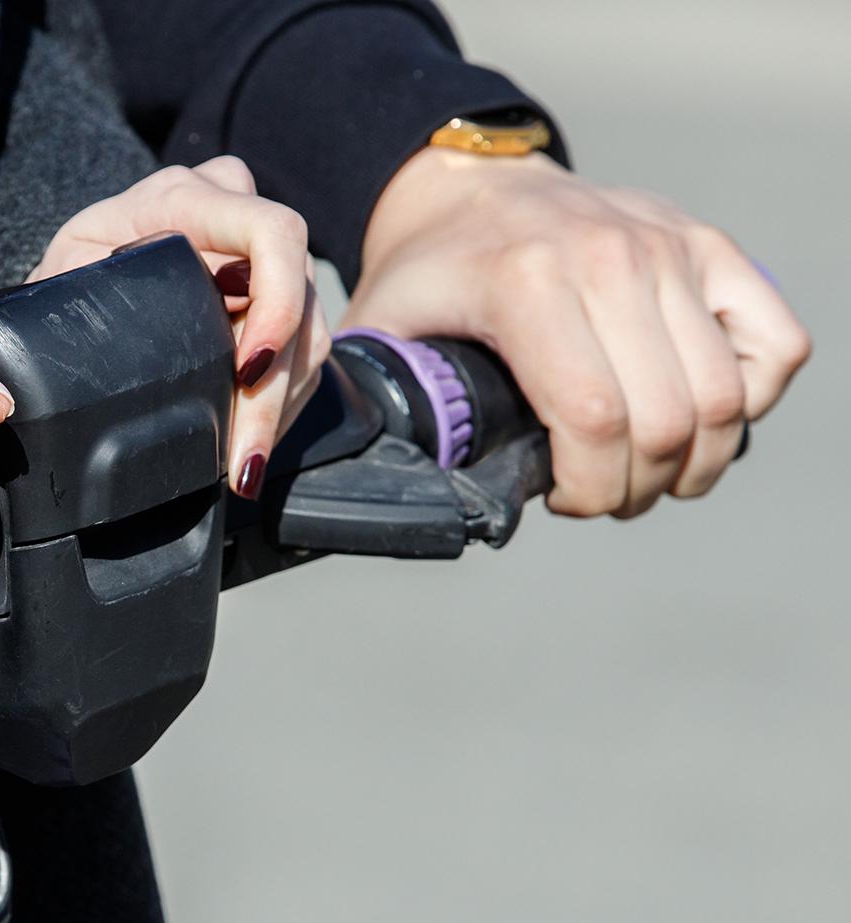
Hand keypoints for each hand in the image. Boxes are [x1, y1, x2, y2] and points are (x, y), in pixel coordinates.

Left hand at [31, 157, 329, 498]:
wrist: (94, 262)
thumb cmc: (73, 270)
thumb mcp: (66, 273)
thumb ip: (87, 289)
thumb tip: (116, 334)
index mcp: (184, 198)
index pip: (270, 231)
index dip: (277, 301)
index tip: (249, 369)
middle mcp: (238, 213)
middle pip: (296, 297)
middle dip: (271, 389)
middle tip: (242, 458)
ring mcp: (267, 251)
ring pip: (308, 332)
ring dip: (280, 407)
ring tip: (244, 465)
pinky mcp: (280, 290)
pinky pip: (306, 348)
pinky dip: (283, 400)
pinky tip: (251, 440)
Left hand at [349, 149, 810, 516]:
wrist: (469, 186)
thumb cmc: (428, 274)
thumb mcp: (382, 332)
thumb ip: (384, 403)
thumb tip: (390, 483)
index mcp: (527, 283)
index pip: (594, 418)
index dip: (589, 487)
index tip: (562, 500)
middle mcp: (611, 257)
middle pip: (667, 420)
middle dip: (637, 487)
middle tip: (604, 496)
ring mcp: (671, 246)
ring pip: (726, 396)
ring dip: (696, 461)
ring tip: (648, 472)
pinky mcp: (713, 247)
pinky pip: (776, 344)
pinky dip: (753, 400)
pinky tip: (699, 417)